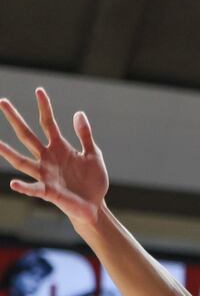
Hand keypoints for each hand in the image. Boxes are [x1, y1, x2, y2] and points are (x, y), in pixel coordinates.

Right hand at [0, 88, 107, 227]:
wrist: (94, 205)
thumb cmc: (93, 181)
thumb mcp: (92, 154)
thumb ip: (85, 135)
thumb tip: (78, 113)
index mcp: (60, 148)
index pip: (48, 123)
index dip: (44, 107)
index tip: (39, 90)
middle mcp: (47, 158)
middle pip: (28, 136)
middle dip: (16, 119)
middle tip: (3, 102)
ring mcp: (45, 174)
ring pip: (22, 161)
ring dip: (9, 153)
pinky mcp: (48, 192)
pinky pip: (33, 189)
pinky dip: (23, 187)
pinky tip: (13, 183)